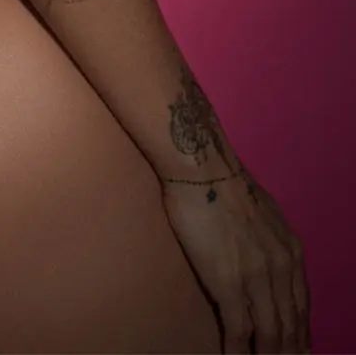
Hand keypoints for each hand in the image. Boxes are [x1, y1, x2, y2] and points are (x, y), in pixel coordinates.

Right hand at [160, 168, 310, 352]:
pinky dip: (239, 352)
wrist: (203, 169)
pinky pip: (239, 330)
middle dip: (289, 352)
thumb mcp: (266, 215)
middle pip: (290, 327)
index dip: (301, 335)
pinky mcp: (229, 284)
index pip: (302, 307)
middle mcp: (282, 269)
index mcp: (291, 252)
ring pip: (270, 335)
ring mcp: (256, 279)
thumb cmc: (227, 184)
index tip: (299, 351)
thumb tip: (270, 258)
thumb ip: (272, 243)